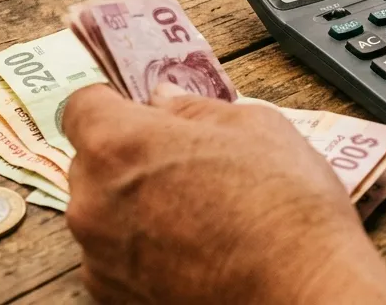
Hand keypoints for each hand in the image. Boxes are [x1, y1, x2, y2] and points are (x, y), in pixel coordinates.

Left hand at [63, 84, 385, 303]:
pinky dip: (146, 251)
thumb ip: (195, 109)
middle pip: (91, 162)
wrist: (302, 293)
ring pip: (105, 213)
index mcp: (119, 146)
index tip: (140, 107)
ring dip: (137, 206)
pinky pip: (118, 259)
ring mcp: (101, 259)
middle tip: (185, 160)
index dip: (113, 102)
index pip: (82, 106)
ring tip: (200, 212)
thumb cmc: (284, 206)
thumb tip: (167, 100)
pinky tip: (196, 250)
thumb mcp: (254, 127)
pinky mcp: (116, 299)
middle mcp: (94, 203)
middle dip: (129, 156)